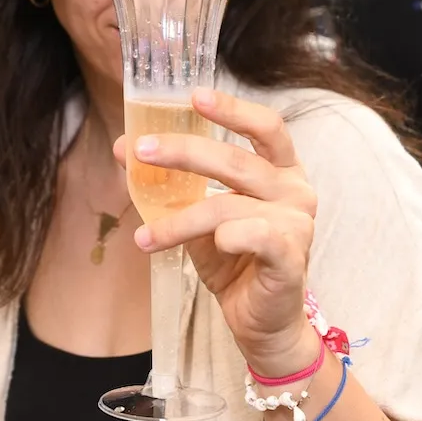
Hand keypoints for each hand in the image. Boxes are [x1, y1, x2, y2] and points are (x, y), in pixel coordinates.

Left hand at [113, 87, 320, 378]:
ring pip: (227, 205)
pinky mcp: (290, 257)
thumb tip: (124, 149)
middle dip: (183, 152)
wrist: (262, 324)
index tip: (193, 96)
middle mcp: (295, 190)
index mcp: (282, 171)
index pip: (267, 127)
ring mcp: (297, 223)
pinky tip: (213, 247)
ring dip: (178, 220)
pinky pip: (253, 235)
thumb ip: (174, 185)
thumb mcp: (200, 218)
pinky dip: (226, 238)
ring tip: (144, 237)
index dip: (232, 109)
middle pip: (236, 160)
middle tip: (140, 152)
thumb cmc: (236, 263)